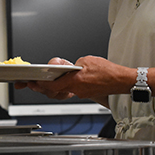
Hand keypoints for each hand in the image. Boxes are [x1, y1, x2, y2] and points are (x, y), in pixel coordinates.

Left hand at [15, 56, 130, 102]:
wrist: (121, 80)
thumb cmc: (107, 71)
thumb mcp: (86, 61)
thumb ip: (72, 65)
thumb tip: (65, 67)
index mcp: (74, 82)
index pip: (52, 86)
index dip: (41, 85)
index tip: (33, 83)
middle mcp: (76, 90)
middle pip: (55, 91)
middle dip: (43, 88)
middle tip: (34, 84)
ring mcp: (81, 93)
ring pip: (63, 91)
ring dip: (55, 87)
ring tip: (47, 81)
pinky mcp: (86, 94)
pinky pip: (72, 91)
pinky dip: (66, 86)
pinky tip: (66, 81)